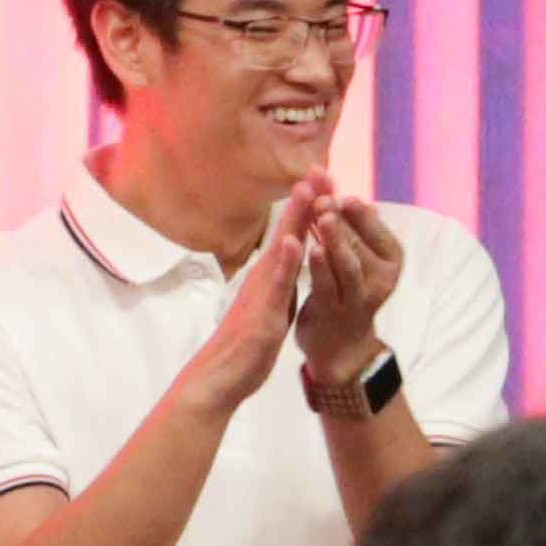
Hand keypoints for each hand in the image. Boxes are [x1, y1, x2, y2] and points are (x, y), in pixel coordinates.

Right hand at [178, 194, 310, 416]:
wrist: (221, 377)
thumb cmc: (245, 346)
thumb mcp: (272, 306)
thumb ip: (282, 282)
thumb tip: (293, 264)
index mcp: (270, 277)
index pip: (294, 235)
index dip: (309, 207)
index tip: (324, 179)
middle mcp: (264, 277)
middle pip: (288, 231)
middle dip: (305, 200)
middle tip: (319, 168)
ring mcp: (261, 292)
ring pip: (281, 249)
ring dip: (295, 219)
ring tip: (308, 190)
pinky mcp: (262, 312)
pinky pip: (275, 283)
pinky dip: (284, 261)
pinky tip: (292, 242)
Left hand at [292, 177, 402, 383]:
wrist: (339, 342)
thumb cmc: (347, 288)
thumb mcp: (355, 256)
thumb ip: (351, 228)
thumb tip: (346, 193)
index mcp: (392, 259)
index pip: (375, 227)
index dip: (357, 209)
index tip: (337, 187)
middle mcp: (382, 277)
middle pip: (359, 241)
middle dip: (339, 217)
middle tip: (324, 194)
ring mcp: (361, 296)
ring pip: (347, 262)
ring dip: (334, 237)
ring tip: (321, 214)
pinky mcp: (336, 310)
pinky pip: (327, 285)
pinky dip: (320, 265)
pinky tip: (309, 247)